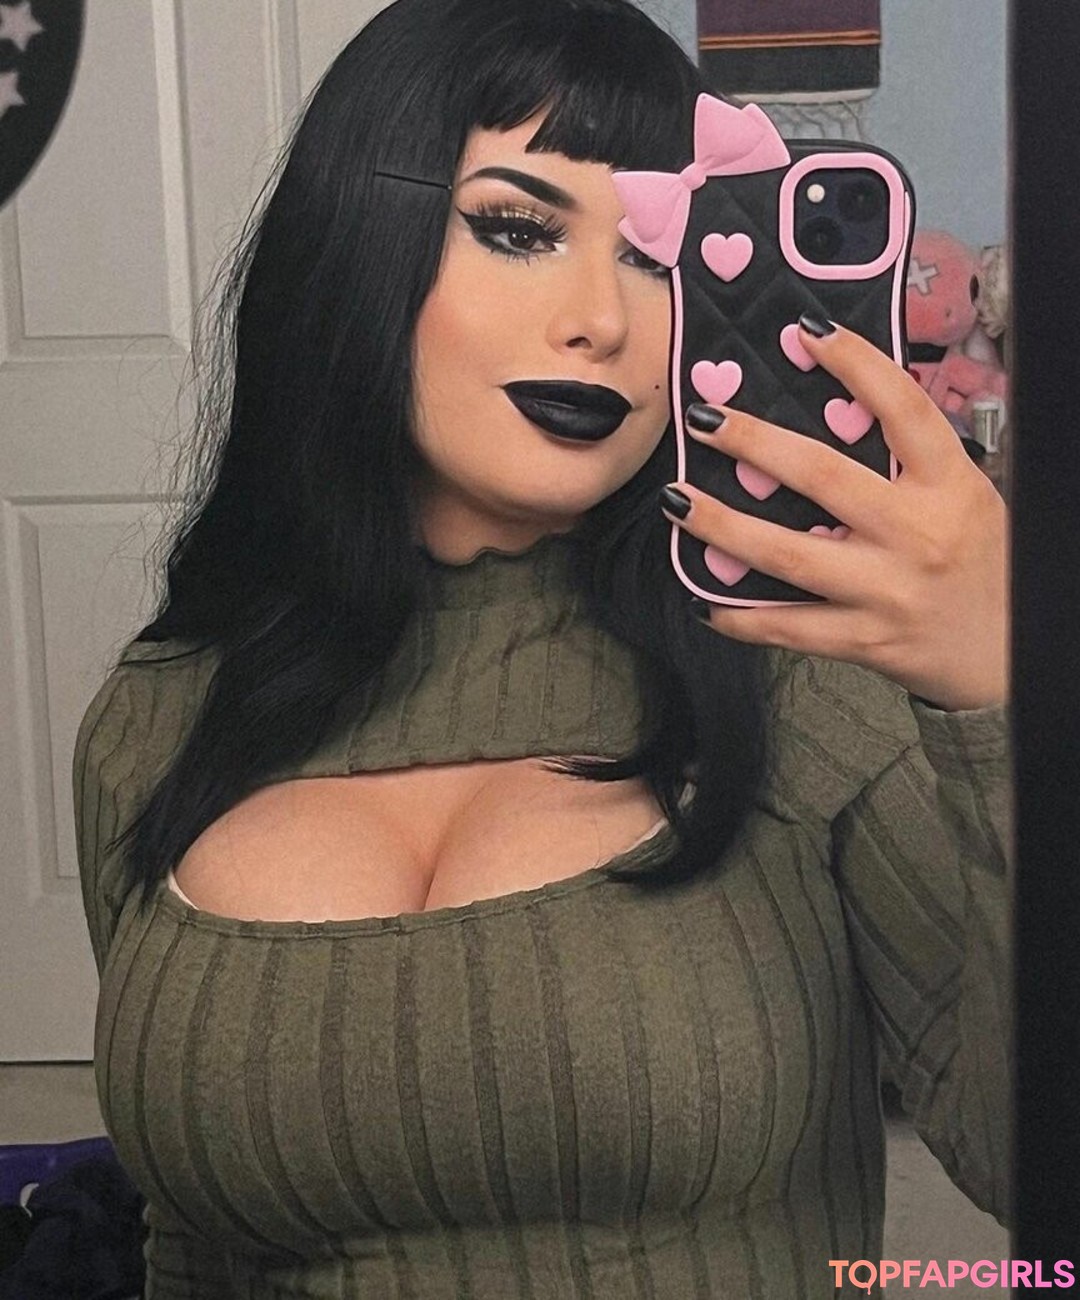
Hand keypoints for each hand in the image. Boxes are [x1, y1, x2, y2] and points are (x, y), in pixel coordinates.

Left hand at [660, 319, 1009, 711]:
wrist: (1011, 650)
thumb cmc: (980, 562)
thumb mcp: (963, 496)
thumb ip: (909, 462)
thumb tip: (838, 410)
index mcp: (948, 486)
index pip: (902, 410)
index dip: (856, 364)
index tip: (807, 330)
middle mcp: (916, 535)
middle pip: (822, 477)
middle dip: (754, 443)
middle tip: (704, 420)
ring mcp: (886, 591)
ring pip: (789, 555)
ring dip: (723, 527)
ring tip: (677, 503)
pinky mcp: (865, 641)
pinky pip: (789, 628)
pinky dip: (740, 617)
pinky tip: (704, 600)